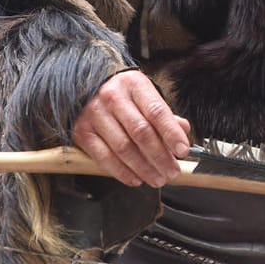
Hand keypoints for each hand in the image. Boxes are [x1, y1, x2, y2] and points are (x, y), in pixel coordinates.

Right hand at [72, 70, 192, 187]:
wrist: (86, 89)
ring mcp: (95, 115)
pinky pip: (104, 157)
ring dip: (144, 168)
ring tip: (157, 179)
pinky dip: (122, 172)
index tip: (183, 150)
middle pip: (141, 132)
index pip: (156, 111)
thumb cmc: (123, 96)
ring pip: (124, 148)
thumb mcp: (145, 95)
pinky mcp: (82, 132)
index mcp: (133, 84)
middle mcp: (112, 97)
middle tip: (172, 172)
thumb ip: (164, 114)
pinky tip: (136, 179)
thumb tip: (183, 130)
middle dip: (160, 156)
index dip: (171, 133)